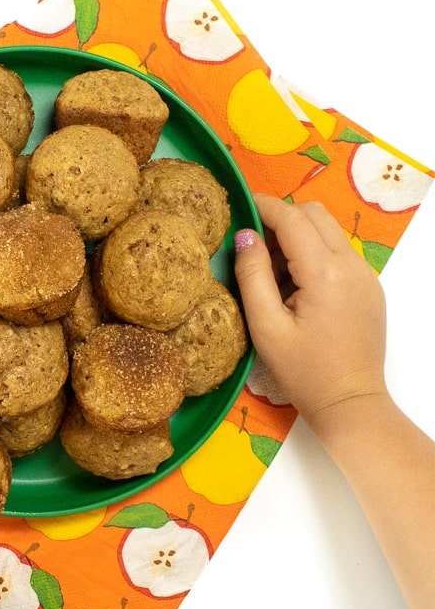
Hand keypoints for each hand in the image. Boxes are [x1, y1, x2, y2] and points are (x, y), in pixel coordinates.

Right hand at [234, 193, 387, 435]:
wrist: (349, 403)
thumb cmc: (302, 372)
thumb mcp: (266, 327)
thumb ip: (252, 276)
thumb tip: (244, 236)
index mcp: (325, 273)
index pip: (293, 219)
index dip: (263, 206)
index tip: (239, 204)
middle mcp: (352, 265)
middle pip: (315, 214)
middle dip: (281, 218)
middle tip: (253, 245)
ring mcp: (365, 275)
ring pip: (328, 231)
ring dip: (297, 236)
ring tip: (272, 272)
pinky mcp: (368, 287)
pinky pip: (338, 252)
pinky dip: (313, 253)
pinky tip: (295, 287)